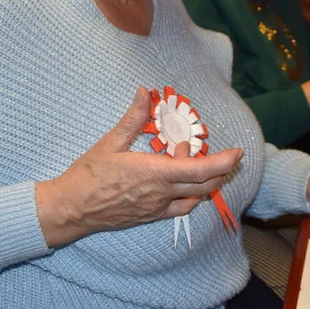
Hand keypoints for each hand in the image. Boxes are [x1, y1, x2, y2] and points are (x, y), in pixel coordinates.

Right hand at [36, 89, 243, 247]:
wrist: (71, 209)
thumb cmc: (89, 174)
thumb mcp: (110, 142)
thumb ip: (133, 117)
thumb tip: (145, 92)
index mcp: (154, 173)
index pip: (199, 170)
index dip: (223, 162)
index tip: (238, 153)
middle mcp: (161, 194)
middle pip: (204, 186)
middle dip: (221, 171)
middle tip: (227, 156)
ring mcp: (157, 209)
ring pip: (194, 198)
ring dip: (206, 183)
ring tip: (203, 165)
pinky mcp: (151, 217)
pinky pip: (180, 209)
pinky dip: (191, 197)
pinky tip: (186, 186)